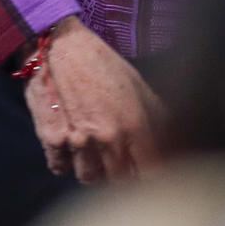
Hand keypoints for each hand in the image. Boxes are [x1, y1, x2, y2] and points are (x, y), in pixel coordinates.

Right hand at [21, 17, 163, 183]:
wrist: (58, 43)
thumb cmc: (99, 60)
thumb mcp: (134, 81)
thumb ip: (154, 112)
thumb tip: (172, 132)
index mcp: (134, 123)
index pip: (151, 172)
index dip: (150, 176)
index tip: (146, 172)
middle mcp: (108, 138)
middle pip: (119, 181)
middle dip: (121, 173)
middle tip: (118, 159)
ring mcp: (78, 141)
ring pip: (89, 178)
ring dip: (93, 169)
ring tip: (93, 150)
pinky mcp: (52, 139)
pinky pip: (60, 168)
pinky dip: (65, 161)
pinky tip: (70, 144)